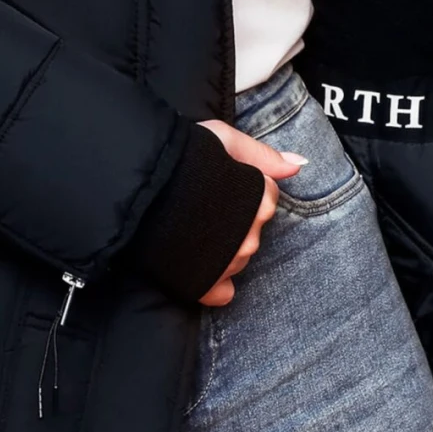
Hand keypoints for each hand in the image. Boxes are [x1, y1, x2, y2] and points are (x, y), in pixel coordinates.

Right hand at [194, 119, 307, 306]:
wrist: (135, 187)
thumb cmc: (180, 156)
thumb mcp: (223, 139)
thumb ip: (262, 154)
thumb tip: (297, 166)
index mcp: (261, 202)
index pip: (267, 199)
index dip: (242, 189)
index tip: (217, 184)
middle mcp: (251, 237)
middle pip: (252, 231)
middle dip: (233, 220)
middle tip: (202, 205)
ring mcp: (229, 264)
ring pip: (238, 259)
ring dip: (222, 248)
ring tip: (190, 228)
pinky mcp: (205, 284)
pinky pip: (221, 292)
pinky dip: (212, 282)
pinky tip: (194, 263)